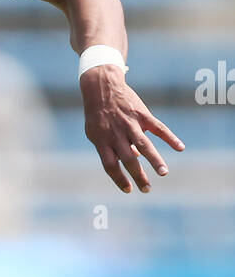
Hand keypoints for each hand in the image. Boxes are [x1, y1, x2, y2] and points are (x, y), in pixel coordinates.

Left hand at [82, 66, 183, 192]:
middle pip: (128, 160)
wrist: (102, 86)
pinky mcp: (142, 115)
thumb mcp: (96, 132)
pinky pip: (158, 128)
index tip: (129, 190)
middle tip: (147, 189)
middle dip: (139, 176)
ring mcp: (130, 124)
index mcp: (102, 141)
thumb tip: (133, 158)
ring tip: (164, 173)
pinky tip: (180, 147)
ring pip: (144, 146)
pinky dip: (170, 137)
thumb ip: (110, 147)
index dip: (119, 179)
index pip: (110, 166)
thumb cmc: (97, 114)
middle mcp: (116, 134)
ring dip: (155, 160)